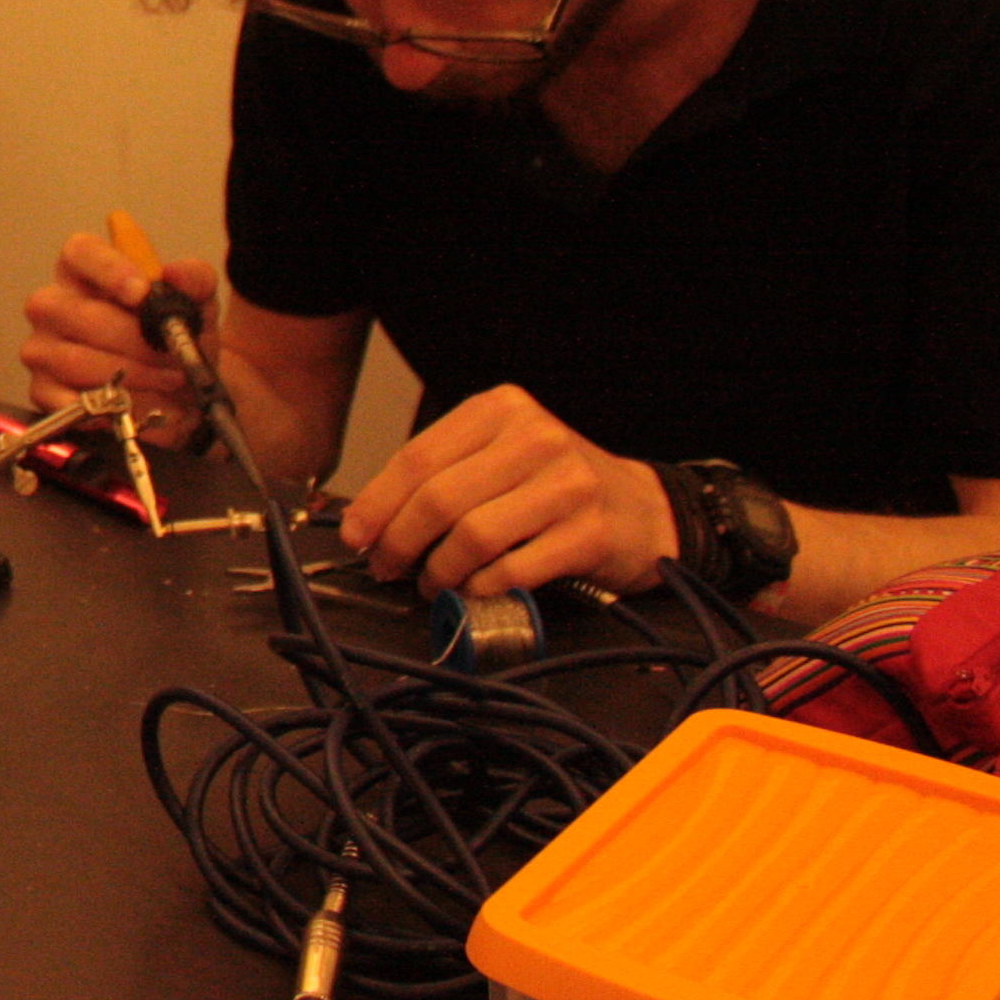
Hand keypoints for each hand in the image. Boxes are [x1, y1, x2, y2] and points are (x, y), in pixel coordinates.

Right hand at [20, 225, 217, 444]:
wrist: (181, 396)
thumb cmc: (174, 340)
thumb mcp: (198, 305)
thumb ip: (195, 279)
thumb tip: (174, 273)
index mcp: (86, 273)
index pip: (80, 253)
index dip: (108, 269)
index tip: (143, 293)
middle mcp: (55, 305)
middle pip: (73, 312)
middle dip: (131, 338)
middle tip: (168, 352)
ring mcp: (43, 348)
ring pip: (73, 359)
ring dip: (128, 373)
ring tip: (165, 378)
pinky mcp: (43, 390)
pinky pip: (64, 400)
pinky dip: (101, 406)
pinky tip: (127, 405)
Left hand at [341, 383, 674, 597]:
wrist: (644, 510)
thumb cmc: (555, 485)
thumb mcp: (500, 455)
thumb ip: (442, 474)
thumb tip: (371, 521)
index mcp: (500, 410)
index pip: (418, 457)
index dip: (377, 502)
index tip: (355, 535)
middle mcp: (535, 438)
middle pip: (439, 498)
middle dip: (399, 541)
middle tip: (387, 567)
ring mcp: (568, 484)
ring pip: (472, 535)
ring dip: (439, 569)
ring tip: (430, 582)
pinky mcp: (590, 533)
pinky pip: (512, 568)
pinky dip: (480, 586)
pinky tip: (471, 589)